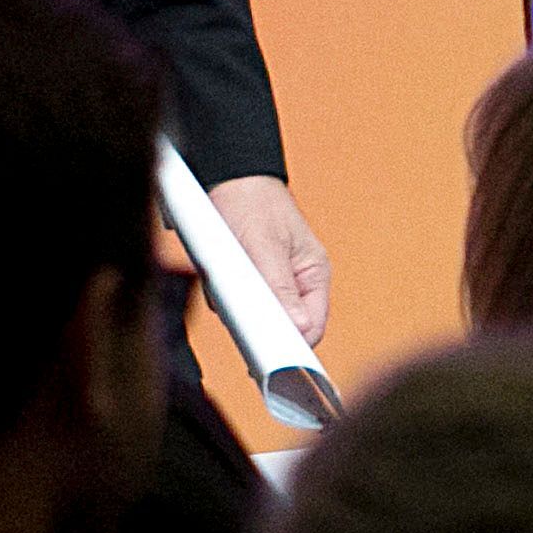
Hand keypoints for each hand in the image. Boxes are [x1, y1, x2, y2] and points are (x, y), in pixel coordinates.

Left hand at [206, 174, 330, 346]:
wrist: (228, 178)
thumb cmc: (253, 201)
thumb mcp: (265, 244)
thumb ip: (280, 286)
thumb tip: (298, 327)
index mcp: (313, 274)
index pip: (312, 325)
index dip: (293, 343)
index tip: (270, 354)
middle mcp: (296, 283)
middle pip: (282, 326)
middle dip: (259, 323)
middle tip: (238, 310)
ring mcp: (272, 283)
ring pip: (256, 318)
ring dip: (237, 307)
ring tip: (227, 276)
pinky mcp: (249, 282)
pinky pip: (237, 304)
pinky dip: (224, 295)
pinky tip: (218, 274)